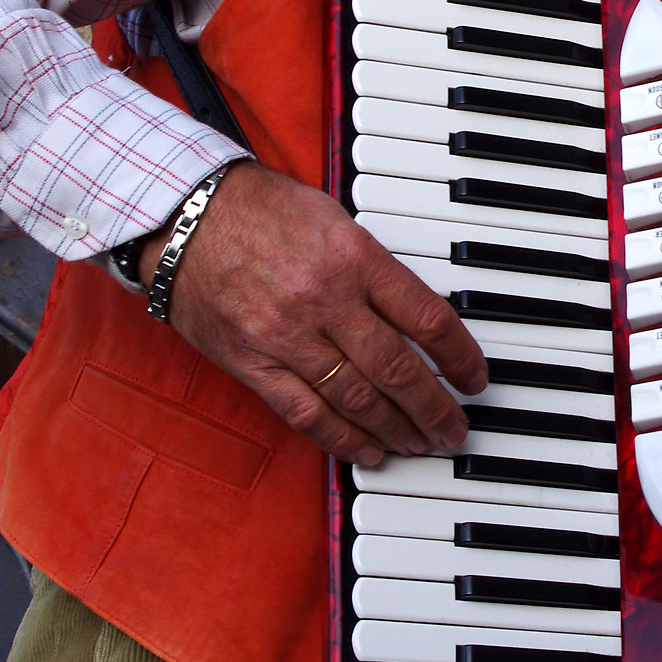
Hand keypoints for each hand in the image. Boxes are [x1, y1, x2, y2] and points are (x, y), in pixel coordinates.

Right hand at [138, 162, 486, 466]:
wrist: (187, 215)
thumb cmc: (261, 210)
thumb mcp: (335, 218)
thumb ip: (375, 268)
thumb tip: (418, 316)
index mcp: (354, 258)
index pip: (428, 319)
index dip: (461, 358)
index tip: (474, 379)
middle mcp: (326, 300)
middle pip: (398, 370)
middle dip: (435, 408)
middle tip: (454, 429)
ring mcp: (287, 337)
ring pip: (357, 400)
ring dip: (397, 429)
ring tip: (421, 443)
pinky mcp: (254, 364)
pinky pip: (306, 413)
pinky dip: (343, 439)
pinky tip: (369, 451)